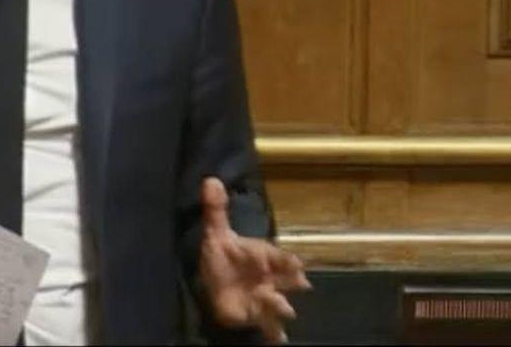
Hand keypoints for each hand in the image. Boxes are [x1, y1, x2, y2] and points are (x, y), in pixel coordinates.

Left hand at [200, 177, 311, 343]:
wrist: (215, 282)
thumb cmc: (223, 257)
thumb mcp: (216, 233)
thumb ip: (216, 209)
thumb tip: (210, 179)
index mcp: (262, 255)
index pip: (276, 255)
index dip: (281, 258)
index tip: (293, 261)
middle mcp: (269, 277)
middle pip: (285, 279)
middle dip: (290, 280)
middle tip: (300, 282)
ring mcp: (264, 297)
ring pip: (278, 302)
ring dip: (280, 304)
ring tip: (285, 308)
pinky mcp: (256, 316)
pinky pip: (269, 328)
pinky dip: (275, 335)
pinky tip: (280, 340)